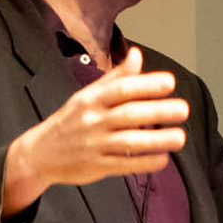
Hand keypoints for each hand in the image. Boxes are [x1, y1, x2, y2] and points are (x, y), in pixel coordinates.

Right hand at [2, 45, 188, 213]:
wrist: (39, 153)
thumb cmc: (70, 121)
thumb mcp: (87, 96)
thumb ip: (115, 78)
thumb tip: (137, 55)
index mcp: (91, 100)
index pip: (120, 89)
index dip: (145, 84)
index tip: (170, 82)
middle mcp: (93, 121)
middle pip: (128, 115)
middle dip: (157, 112)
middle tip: (183, 109)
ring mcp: (94, 145)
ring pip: (129, 142)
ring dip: (157, 140)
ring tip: (180, 137)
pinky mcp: (97, 167)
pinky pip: (125, 165)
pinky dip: (145, 163)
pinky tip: (164, 159)